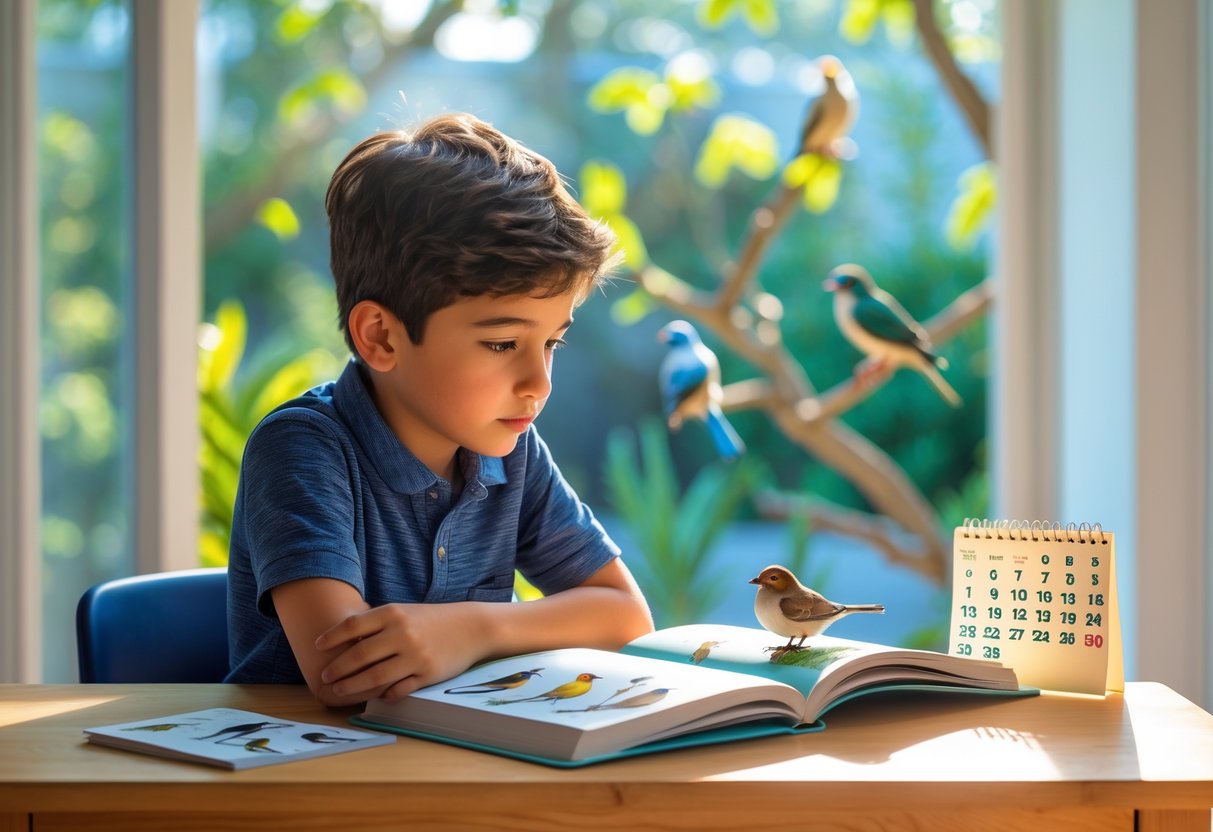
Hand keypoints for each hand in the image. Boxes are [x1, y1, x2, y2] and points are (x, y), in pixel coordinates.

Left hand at [314, 602, 487, 700]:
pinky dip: (383, 695)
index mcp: (394, 613)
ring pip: (374, 677)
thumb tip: (341, 637)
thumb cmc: (432, 620)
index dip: (331, 637)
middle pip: (359, 655)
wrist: (471, 627)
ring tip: (338, 691)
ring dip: (351, 687)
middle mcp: (403, 633)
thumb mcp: (405, 612)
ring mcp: (415, 656)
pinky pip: (397, 689)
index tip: (317, 646)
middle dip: (337, 668)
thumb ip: (377, 623)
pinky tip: (375, 696)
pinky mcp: (427, 674)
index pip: (353, 625)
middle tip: (324, 677)